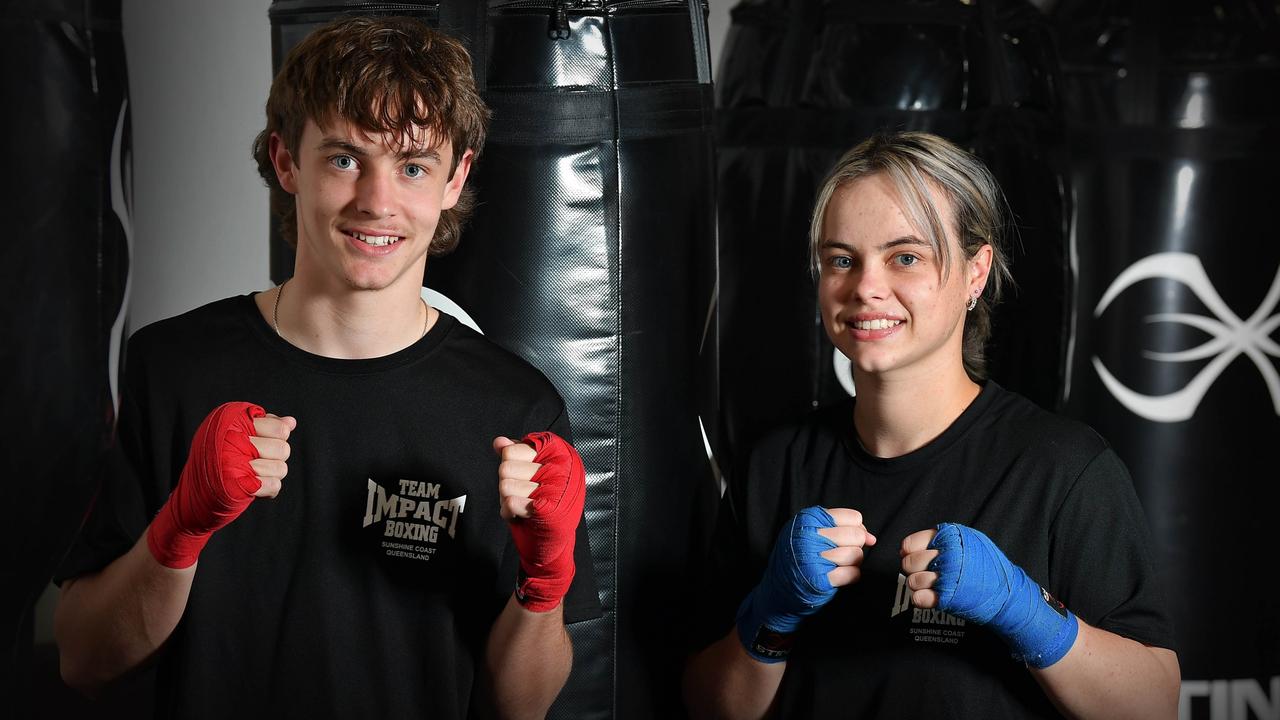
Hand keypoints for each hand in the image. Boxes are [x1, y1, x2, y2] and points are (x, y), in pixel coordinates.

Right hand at [146, 402, 295, 568]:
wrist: (195, 494)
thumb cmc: (220, 460)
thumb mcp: (239, 435)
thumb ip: (266, 426)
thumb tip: (290, 422)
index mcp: (232, 422)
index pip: (280, 429)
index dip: (278, 437)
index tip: (265, 441)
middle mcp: (231, 439)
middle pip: (283, 449)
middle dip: (276, 458)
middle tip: (260, 460)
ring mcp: (232, 462)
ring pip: (281, 468)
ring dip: (272, 475)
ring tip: (257, 474)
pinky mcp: (235, 485)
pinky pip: (274, 485)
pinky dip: (269, 490)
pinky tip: (257, 487)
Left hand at [493, 432, 585, 611]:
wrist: (551, 546)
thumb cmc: (541, 506)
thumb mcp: (530, 475)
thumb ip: (516, 455)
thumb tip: (499, 442)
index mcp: (562, 454)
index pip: (514, 449)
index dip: (511, 466)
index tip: (526, 477)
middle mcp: (564, 468)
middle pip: (506, 466)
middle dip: (507, 483)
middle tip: (523, 495)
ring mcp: (558, 489)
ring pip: (505, 485)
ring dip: (507, 499)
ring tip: (522, 506)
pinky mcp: (550, 510)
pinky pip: (510, 503)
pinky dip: (508, 513)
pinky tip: (520, 517)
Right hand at [736, 506, 875, 662]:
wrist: (778, 589)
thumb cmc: (797, 557)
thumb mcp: (809, 532)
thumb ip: (840, 528)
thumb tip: (872, 538)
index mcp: (807, 519)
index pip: (853, 518)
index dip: (856, 529)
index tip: (848, 538)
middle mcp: (809, 536)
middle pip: (856, 535)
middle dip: (856, 545)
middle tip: (843, 552)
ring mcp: (813, 558)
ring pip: (856, 554)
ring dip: (853, 562)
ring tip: (839, 564)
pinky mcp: (820, 579)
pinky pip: (853, 574)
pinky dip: (851, 576)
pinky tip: (839, 575)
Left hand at [900, 523, 1077, 667]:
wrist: (1007, 594)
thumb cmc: (985, 566)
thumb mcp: (968, 541)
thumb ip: (939, 539)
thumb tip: (904, 548)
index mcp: (952, 538)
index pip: (912, 543)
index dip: (909, 551)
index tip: (912, 555)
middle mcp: (949, 556)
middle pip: (910, 562)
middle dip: (912, 568)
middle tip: (923, 572)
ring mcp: (949, 578)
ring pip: (912, 581)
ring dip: (917, 585)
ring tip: (930, 585)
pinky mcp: (948, 599)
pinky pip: (918, 598)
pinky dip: (920, 598)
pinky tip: (929, 596)